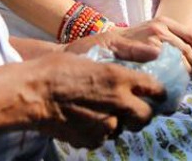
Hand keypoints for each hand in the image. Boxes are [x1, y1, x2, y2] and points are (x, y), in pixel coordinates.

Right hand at [33, 53, 162, 148]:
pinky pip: (104, 137)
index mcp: (119, 78)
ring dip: (118, 121)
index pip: (155, 88)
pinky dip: (99, 130)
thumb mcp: (93, 52)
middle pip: (146, 116)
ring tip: (100, 109)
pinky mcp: (93, 140)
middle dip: (143, 112)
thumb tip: (154, 52)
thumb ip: (126, 55)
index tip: (158, 93)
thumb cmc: (57, 68)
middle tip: (134, 106)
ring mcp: (106, 125)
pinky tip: (85, 118)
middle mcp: (119, 104)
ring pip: (123, 128)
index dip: (159, 91)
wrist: (31, 94)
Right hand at [111, 17, 191, 76]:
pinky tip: (177, 79)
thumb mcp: (149, 33)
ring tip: (188, 79)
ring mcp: (155, 38)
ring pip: (182, 57)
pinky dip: (177, 73)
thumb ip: (166, 39)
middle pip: (187, 48)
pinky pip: (170, 64)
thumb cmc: (130, 42)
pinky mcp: (151, 50)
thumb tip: (186, 56)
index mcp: (163, 21)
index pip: (190, 34)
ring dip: (188, 70)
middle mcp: (161, 27)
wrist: (109, 44)